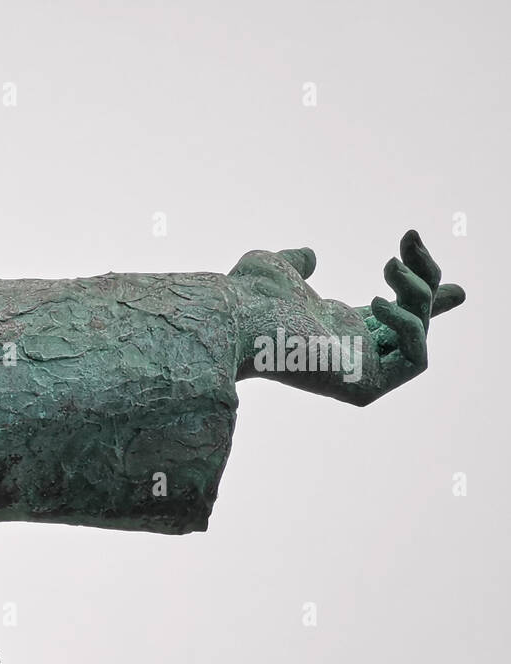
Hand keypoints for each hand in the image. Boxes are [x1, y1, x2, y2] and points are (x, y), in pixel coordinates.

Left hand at [230, 231, 464, 403]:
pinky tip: (372, 304)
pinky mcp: (365, 388)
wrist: (237, 316)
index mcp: (335, 328)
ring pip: (419, 333)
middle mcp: (351, 351)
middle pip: (414, 321)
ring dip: (416, 293)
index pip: (392, 318)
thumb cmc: (246, 296)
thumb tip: (308, 257)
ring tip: (386, 265)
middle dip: (425, 279)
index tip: (458, 290)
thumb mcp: (277, 268)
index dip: (425, 301)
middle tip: (407, 242)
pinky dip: (407, 327)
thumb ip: (297, 263)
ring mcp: (360, 371)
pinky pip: (415, 359)